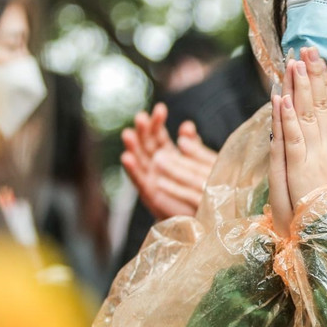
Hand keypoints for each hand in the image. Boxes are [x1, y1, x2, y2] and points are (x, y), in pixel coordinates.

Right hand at [121, 103, 217, 219]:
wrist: (200, 217)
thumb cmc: (198, 189)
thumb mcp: (197, 163)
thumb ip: (192, 145)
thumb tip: (186, 125)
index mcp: (167, 155)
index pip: (159, 135)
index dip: (157, 122)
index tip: (160, 109)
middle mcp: (156, 165)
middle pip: (146, 144)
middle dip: (142, 130)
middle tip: (140, 117)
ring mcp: (151, 178)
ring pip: (139, 159)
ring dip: (132, 147)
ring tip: (127, 134)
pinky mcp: (150, 194)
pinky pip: (139, 180)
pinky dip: (132, 169)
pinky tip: (125, 157)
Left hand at [270, 47, 326, 235]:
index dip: (324, 82)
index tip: (317, 60)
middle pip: (321, 104)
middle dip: (313, 75)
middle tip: (307, 48)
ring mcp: (316, 156)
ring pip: (307, 115)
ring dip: (301, 88)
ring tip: (295, 63)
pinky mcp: (301, 169)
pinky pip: (293, 140)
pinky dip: (288, 119)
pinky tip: (285, 100)